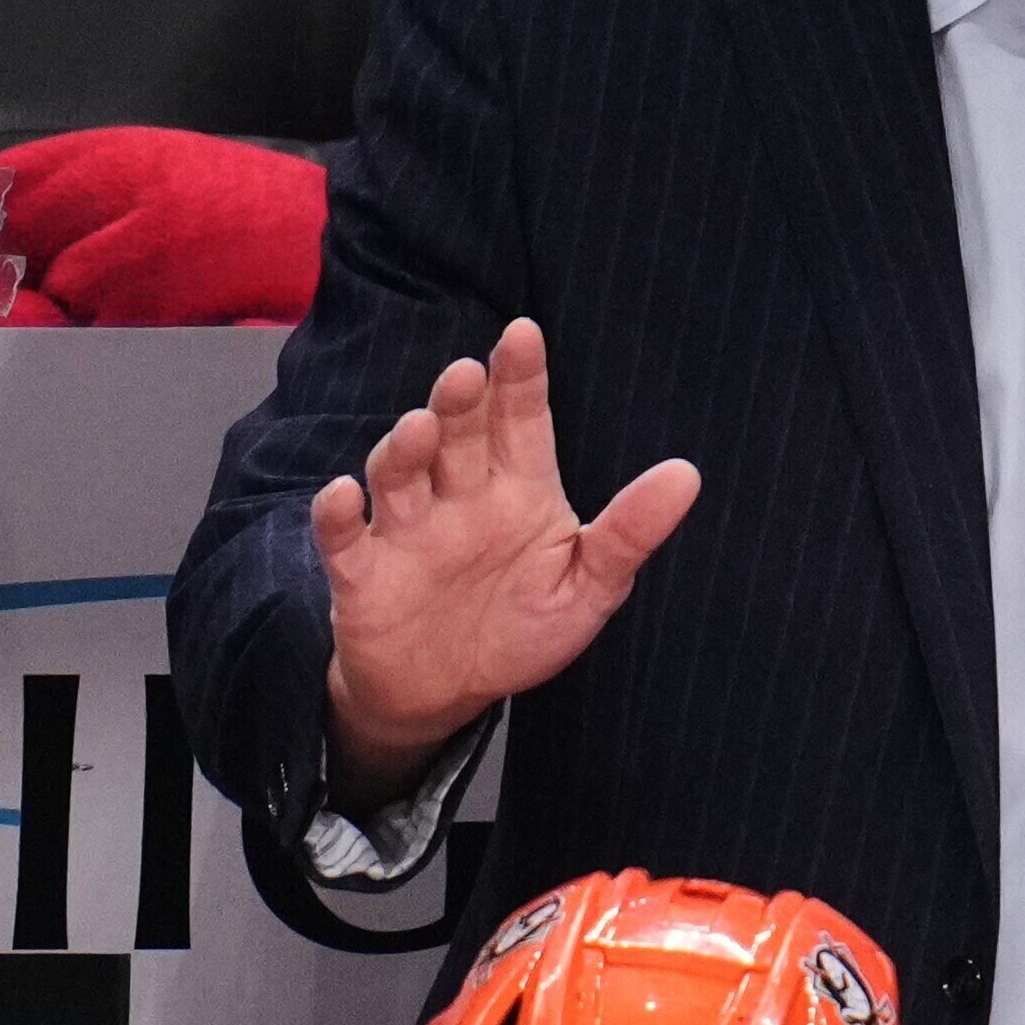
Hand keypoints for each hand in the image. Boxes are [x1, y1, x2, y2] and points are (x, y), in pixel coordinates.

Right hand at [313, 319, 698, 808]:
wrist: (447, 692)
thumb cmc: (522, 629)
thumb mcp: (589, 586)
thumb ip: (630, 532)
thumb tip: (687, 475)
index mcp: (519, 487)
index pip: (522, 420)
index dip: (521, 377)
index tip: (524, 333)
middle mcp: (460, 495)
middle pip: (458, 435)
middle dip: (461, 403)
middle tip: (468, 373)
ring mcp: (407, 529)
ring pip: (400, 474)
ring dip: (405, 449)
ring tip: (420, 427)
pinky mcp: (362, 572)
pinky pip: (344, 538)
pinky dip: (337, 516)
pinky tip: (342, 496)